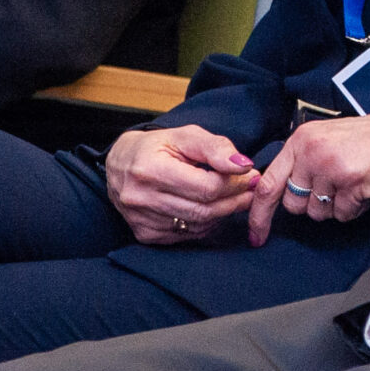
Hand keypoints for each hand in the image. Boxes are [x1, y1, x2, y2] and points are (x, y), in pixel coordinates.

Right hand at [102, 124, 256, 244]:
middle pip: (204, 209)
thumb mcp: (184, 135)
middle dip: (234, 200)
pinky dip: (206, 224)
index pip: (206, 187)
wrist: (118, 165)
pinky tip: (212, 208)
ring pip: (198, 226)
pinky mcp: (145, 235)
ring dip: (224, 213)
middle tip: (251, 189)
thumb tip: (242, 165)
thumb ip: (215, 147)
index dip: (235, 183)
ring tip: (236, 197)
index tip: (250, 175)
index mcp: (150, 169)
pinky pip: (187, 235)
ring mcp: (142, 221)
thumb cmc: (155, 147)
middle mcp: (142, 199)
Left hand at [247, 113, 369, 243]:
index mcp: (300, 140)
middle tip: (334, 185)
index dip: (259, 214)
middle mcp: (310, 152)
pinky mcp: (351, 182)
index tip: (256, 235)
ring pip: (318, 213)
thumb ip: (300, 161)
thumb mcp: (323, 139)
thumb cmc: (365, 139)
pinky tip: (364, 187)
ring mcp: (330, 167)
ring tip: (352, 182)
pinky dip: (354, 208)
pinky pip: (342, 214)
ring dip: (336, 206)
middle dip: (312, 205)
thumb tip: (279, 192)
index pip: (268, 184)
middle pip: (294, 205)